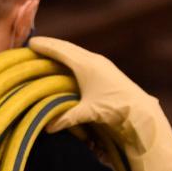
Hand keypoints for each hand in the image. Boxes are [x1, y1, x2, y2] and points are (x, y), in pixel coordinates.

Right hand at [29, 36, 171, 170]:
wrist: (140, 109)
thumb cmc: (113, 108)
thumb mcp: (88, 112)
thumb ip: (67, 118)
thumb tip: (48, 128)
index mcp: (86, 65)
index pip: (60, 51)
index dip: (45, 46)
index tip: (31, 42)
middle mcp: (93, 59)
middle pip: (67, 47)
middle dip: (51, 45)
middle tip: (35, 43)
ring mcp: (101, 63)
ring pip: (76, 51)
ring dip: (61, 50)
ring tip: (48, 50)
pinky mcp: (106, 68)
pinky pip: (83, 56)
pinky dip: (71, 56)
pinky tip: (68, 62)